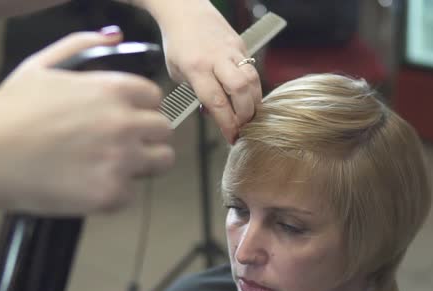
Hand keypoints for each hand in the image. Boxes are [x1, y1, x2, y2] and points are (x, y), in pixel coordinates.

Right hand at [0, 28, 174, 214]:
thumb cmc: (10, 111)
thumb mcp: (42, 65)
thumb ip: (82, 45)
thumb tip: (114, 35)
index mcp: (115, 89)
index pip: (155, 98)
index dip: (140, 110)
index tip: (126, 119)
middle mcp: (125, 122)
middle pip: (164, 130)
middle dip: (146, 136)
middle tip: (121, 145)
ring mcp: (122, 159)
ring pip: (163, 160)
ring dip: (144, 163)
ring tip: (114, 166)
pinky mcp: (112, 193)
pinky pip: (132, 193)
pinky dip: (113, 193)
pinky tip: (88, 184)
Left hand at [143, 0, 261, 142]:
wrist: (185, 9)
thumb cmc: (178, 42)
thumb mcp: (178, 72)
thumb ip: (197, 93)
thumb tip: (216, 114)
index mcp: (196, 67)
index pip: (216, 101)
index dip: (227, 123)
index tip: (232, 137)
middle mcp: (217, 59)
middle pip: (241, 90)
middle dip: (246, 113)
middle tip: (244, 126)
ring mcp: (232, 51)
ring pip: (253, 80)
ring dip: (255, 101)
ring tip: (250, 114)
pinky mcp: (242, 46)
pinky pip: (253, 70)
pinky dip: (254, 88)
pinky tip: (250, 98)